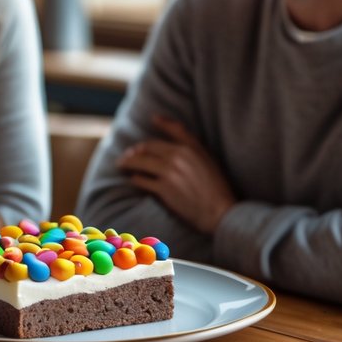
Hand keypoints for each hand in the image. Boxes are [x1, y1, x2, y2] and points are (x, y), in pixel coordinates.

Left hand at [116, 114, 235, 233]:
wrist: (220, 212)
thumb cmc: (217, 187)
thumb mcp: (208, 158)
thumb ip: (190, 142)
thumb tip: (167, 129)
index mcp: (191, 148)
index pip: (165, 134)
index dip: (153, 131)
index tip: (147, 128)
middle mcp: (178, 157)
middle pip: (147, 148)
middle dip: (134, 151)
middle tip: (127, 155)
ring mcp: (170, 172)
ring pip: (140, 162)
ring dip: (127, 162)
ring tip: (122, 165)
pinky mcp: (164, 189)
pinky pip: (142, 180)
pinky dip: (135, 179)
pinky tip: (133, 179)